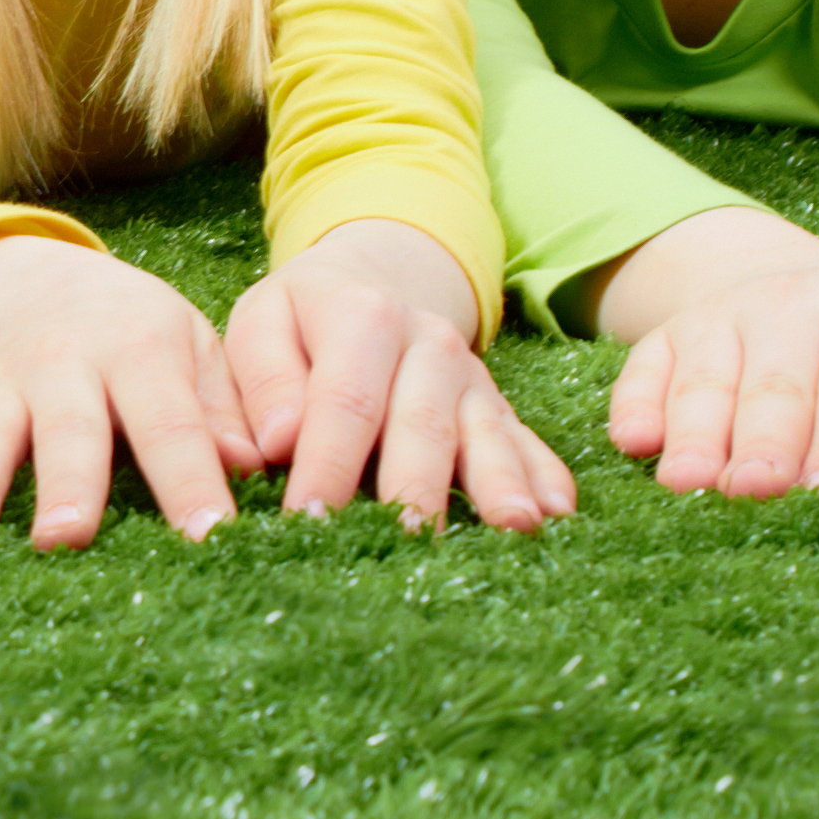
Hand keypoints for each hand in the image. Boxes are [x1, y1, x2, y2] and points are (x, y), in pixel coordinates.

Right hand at [0, 238, 254, 546]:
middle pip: (67, 428)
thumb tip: (254, 462)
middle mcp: (65, 363)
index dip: (190, 481)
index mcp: (138, 350)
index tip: (209, 537)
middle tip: (65, 539)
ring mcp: (3, 382)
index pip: (170, 423)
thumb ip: (226, 407)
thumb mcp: (199, 350)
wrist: (59, 284)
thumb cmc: (147, 338)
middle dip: (66, 483)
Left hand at [223, 225, 572, 529]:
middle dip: (417, 486)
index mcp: (360, 315)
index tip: (309, 519)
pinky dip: (543, 473)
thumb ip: (260, 382)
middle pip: (422, 423)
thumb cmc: (299, 321)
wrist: (369, 278)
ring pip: (483, 432)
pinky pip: (524, 437)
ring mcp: (468, 374)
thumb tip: (278, 442)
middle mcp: (427, 342)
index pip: (344, 401)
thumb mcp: (260, 323)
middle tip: (410, 540)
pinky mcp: (494, 403)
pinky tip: (558, 510)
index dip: (328, 463)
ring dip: (499, 482)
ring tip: (513, 527)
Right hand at [594, 207, 818, 495]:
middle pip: (781, 385)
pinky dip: (637, 405)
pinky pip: (646, 368)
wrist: (802, 296)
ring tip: (688, 485)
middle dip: (769, 442)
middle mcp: (800, 303)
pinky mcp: (670, 333)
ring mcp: (727, 313)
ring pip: (710, 379)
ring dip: (698, 434)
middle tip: (756, 491)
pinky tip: (633, 442)